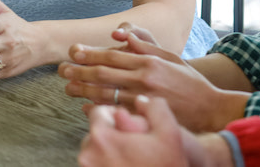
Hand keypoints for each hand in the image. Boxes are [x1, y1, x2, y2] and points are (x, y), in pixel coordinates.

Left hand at [58, 28, 237, 131]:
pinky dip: (99, 110)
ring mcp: (145, 98)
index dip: (90, 53)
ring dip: (84, 90)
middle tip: (63, 70)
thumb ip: (144, 44)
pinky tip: (86, 107)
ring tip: (68, 87)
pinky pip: (117, 112)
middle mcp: (144, 78)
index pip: (112, 55)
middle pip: (104, 74)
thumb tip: (120, 34)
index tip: (73, 51)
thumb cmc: (188, 81)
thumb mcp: (169, 56)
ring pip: (106, 93)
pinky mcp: (147, 116)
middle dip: (80, 71)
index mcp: (148, 62)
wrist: (212, 107)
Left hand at [78, 96, 195, 166]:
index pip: (98, 113)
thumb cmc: (170, 166)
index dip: (116, 115)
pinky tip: (128, 166)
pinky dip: (108, 164)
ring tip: (133, 158)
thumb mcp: (171, 134)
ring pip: (94, 151)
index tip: (130, 124)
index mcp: (102, 137)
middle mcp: (88, 154)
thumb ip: (155, 109)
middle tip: (134, 144)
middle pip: (95, 133)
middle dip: (112, 134)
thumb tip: (140, 100)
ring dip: (108, 151)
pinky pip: (96, 164)